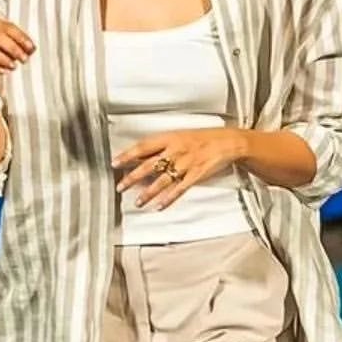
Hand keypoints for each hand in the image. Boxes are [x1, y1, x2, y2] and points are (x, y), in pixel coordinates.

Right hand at [0, 15, 34, 89]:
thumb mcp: (11, 48)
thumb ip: (22, 45)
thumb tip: (32, 48)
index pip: (8, 26)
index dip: (21, 37)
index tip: (31, 48)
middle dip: (13, 48)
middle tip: (24, 59)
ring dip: (4, 58)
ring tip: (14, 66)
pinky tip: (4, 71)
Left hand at [112, 129, 246, 210]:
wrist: (227, 142)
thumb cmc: (201, 138)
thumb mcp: (178, 136)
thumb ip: (160, 146)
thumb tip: (140, 155)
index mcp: (169, 138)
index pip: (143, 146)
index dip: (127, 155)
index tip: (115, 162)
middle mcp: (175, 151)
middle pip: (149, 166)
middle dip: (133, 178)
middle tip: (120, 187)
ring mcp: (186, 164)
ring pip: (162, 181)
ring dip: (148, 193)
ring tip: (138, 202)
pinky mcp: (196, 175)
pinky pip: (180, 189)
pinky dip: (169, 199)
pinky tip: (160, 206)